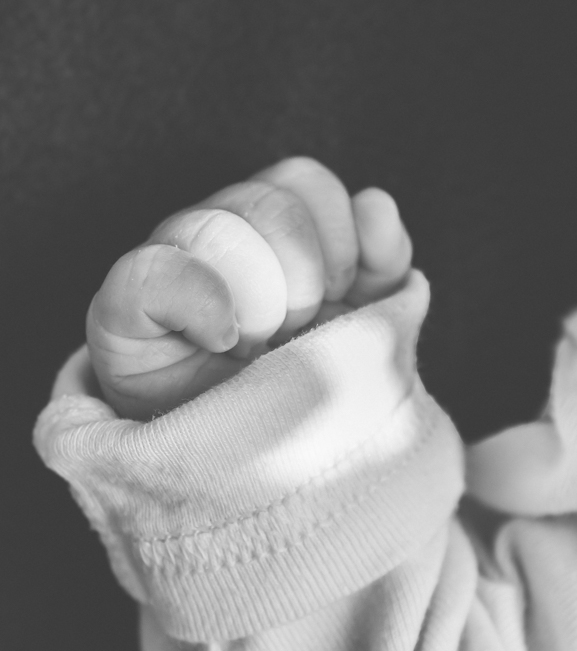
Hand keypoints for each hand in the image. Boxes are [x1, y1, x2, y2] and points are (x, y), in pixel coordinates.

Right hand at [86, 157, 412, 418]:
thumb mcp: (365, 323)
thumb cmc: (303, 388)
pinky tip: (224, 340)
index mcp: (271, 229)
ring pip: (213, 226)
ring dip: (257, 296)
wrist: (254, 470)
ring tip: (258, 348)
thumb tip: (376, 203)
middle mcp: (216, 234)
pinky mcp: (121, 312)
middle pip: (267, 200)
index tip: (338, 295)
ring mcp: (167, 266)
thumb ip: (381, 262)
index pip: (302, 180)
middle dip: (302, 275)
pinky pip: (148, 271)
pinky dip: (199, 303)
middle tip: (296, 331)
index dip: (337, 235)